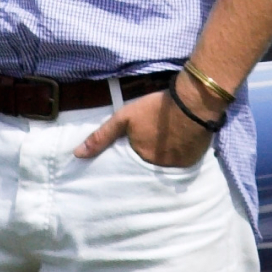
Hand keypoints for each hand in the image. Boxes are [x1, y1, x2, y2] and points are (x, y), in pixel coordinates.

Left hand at [75, 75, 215, 167]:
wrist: (194, 101)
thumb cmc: (157, 108)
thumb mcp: (126, 116)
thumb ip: (102, 135)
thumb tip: (77, 154)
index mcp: (139, 159)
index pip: (129, 167)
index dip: (132, 157)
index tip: (135, 151)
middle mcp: (157, 169)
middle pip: (148, 168)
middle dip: (148, 159)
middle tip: (152, 146)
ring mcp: (176, 167)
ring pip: (165, 167)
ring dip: (163, 159)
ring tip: (165, 146)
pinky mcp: (192, 162)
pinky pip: (181, 164)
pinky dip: (179, 157)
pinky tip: (179, 145)